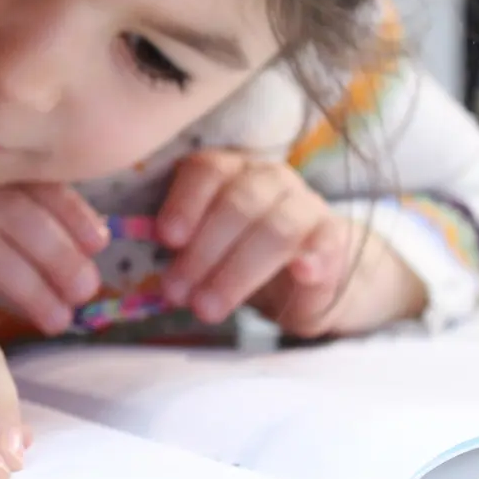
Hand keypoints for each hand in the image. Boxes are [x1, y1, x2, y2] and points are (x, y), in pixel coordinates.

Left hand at [156, 150, 424, 336]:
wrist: (306, 275)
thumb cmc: (241, 255)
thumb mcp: (206, 247)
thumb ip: (180, 244)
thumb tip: (145, 248)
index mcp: (231, 170)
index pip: (207, 170)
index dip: (185, 202)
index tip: (166, 239)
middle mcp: (269, 179)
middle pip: (238, 204)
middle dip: (203, 252)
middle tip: (178, 293)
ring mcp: (306, 205)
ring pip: (275, 228)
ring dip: (237, 272)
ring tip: (208, 308)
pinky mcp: (334, 239)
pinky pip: (326, 243)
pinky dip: (312, 258)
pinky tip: (300, 273)